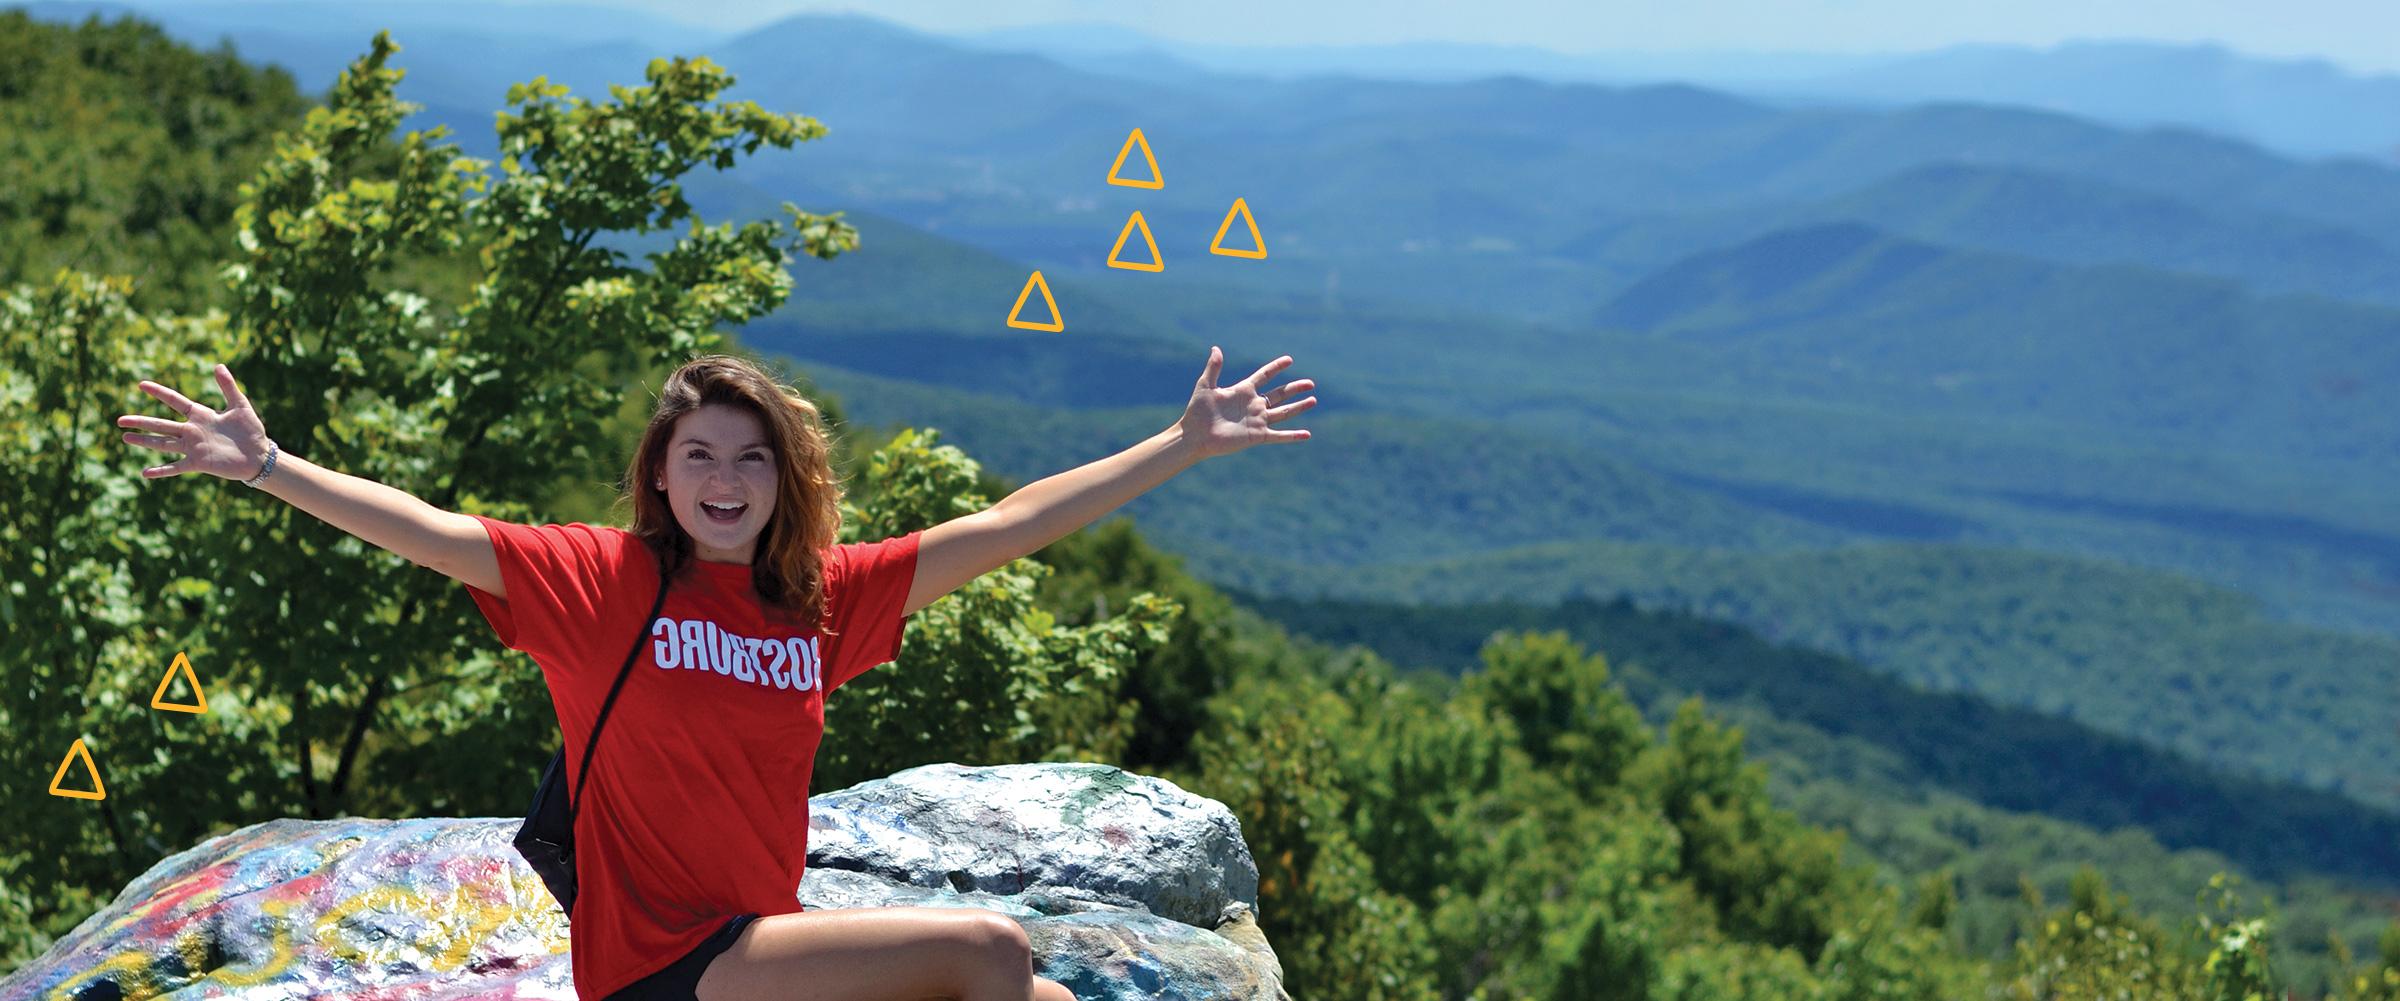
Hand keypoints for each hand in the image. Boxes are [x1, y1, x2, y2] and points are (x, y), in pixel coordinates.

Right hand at [117, 364, 272, 480]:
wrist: (259, 455)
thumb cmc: (251, 430)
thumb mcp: (240, 405)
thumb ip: (228, 386)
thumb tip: (218, 365)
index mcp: (201, 415)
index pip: (175, 401)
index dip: (159, 392)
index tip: (141, 384)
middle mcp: (192, 431)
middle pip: (161, 424)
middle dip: (141, 421)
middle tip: (120, 419)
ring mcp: (193, 447)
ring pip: (163, 443)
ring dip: (144, 441)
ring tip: (126, 438)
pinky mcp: (198, 463)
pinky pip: (176, 467)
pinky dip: (161, 470)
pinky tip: (145, 473)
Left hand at [1178, 346, 1314, 459]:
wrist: (1195, 435)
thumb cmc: (1197, 412)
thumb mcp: (1206, 386)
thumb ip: (1214, 367)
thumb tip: (1216, 348)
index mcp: (1243, 391)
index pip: (1264, 376)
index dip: (1276, 368)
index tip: (1289, 360)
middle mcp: (1253, 405)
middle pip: (1279, 394)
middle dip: (1295, 388)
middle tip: (1311, 383)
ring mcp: (1257, 421)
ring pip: (1284, 412)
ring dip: (1299, 407)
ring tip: (1313, 400)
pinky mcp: (1257, 436)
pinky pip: (1279, 435)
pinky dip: (1293, 435)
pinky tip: (1307, 434)